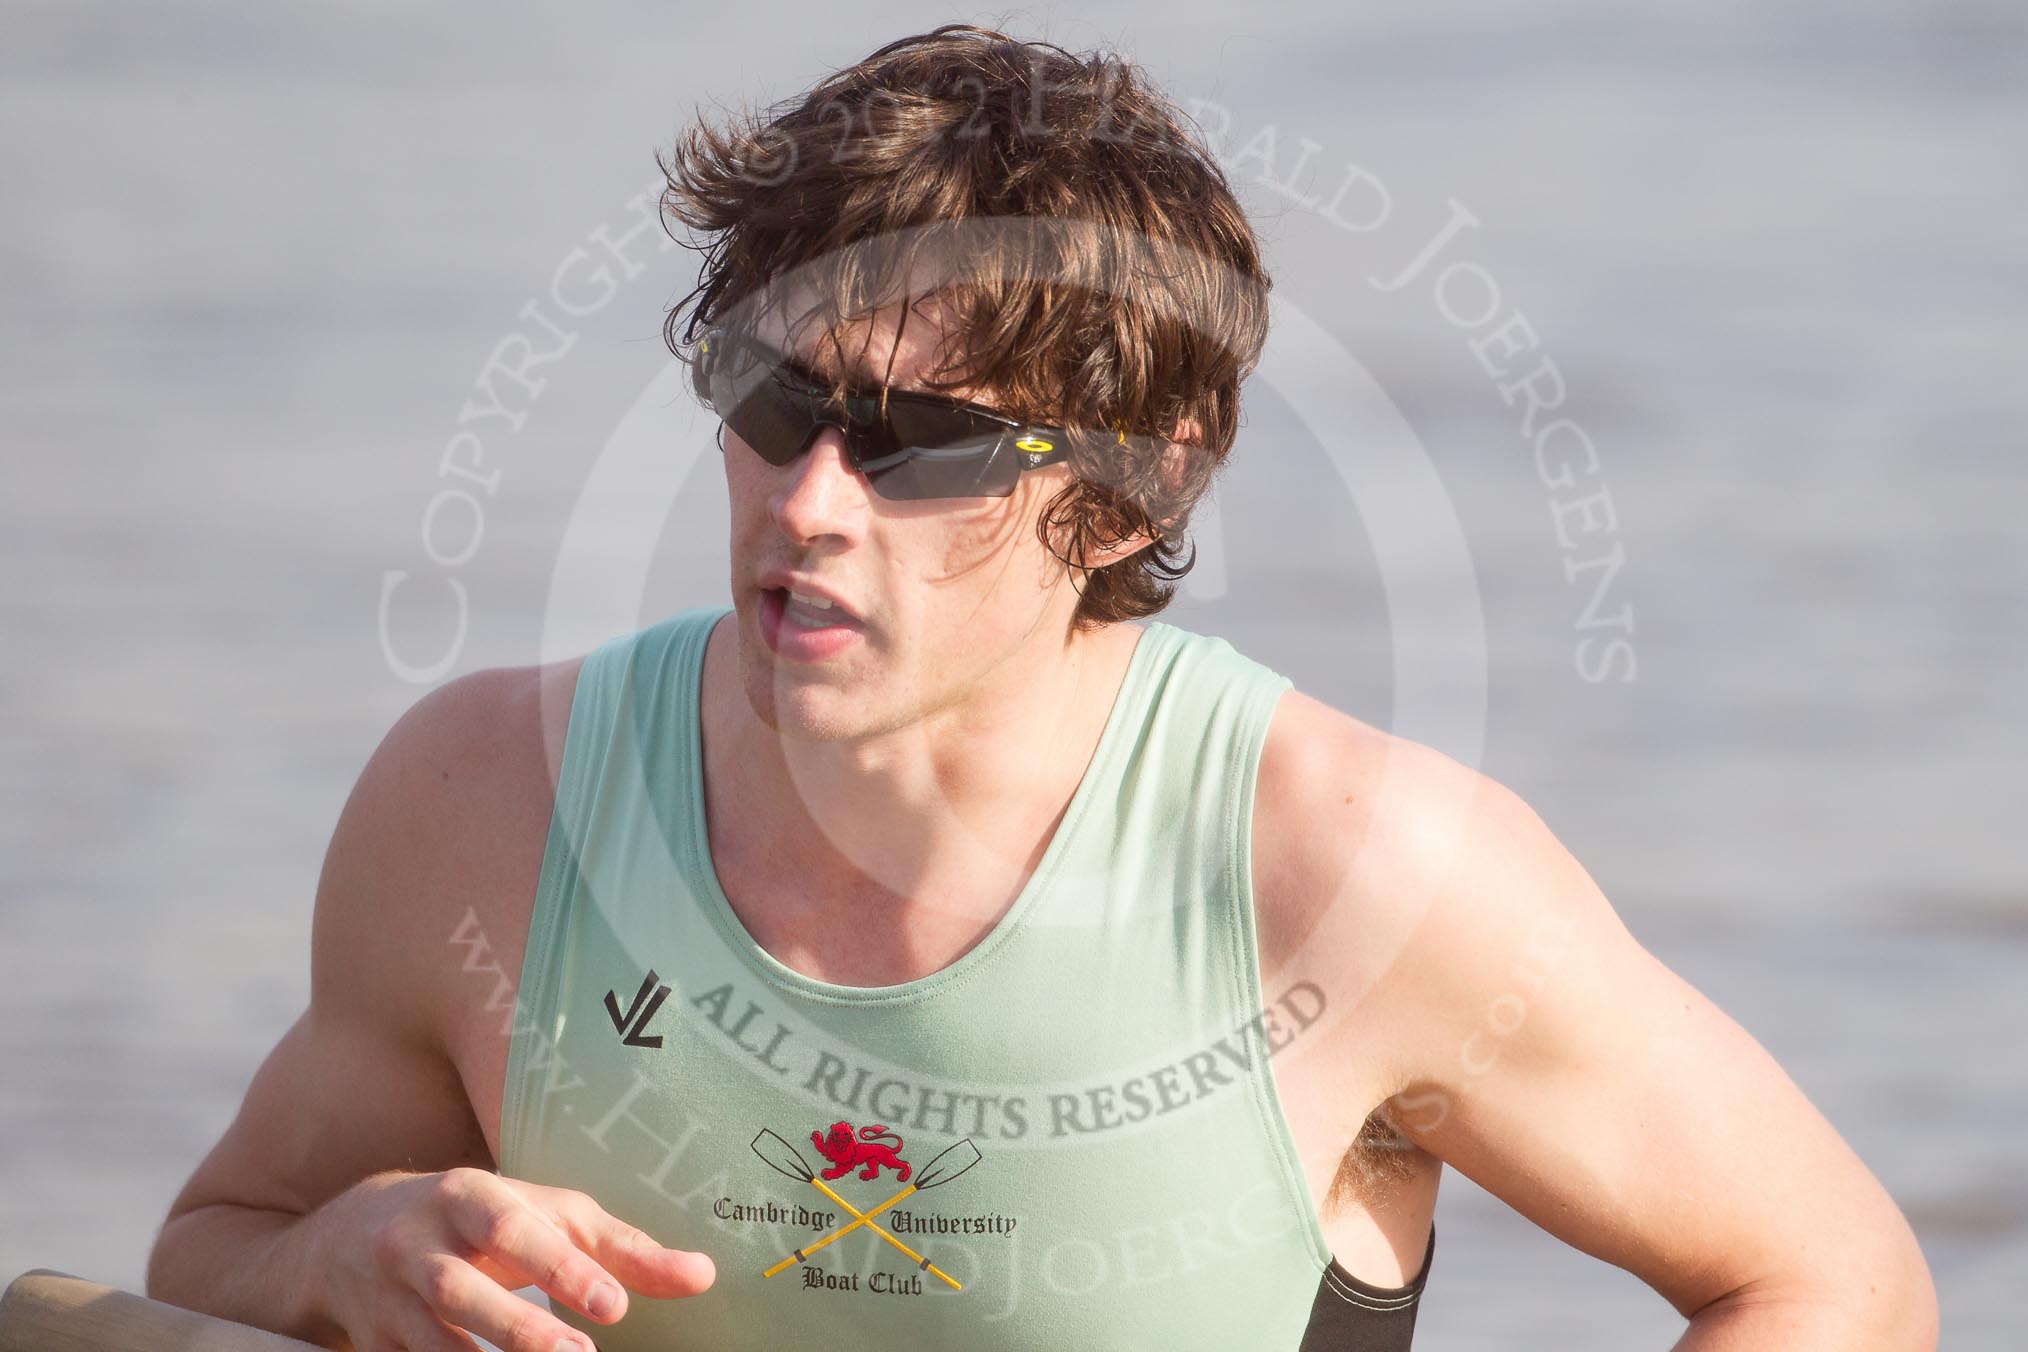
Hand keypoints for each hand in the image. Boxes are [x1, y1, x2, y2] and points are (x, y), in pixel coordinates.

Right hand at [317, 1167, 714, 1350]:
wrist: (352, 1234)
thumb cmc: (482, 1221)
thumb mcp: (548, 1218)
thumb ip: (621, 1249)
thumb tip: (703, 1277)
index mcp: (467, 1196)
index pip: (513, 1227)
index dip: (561, 1265)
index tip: (614, 1305)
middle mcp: (417, 1243)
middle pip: (461, 1287)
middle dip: (518, 1325)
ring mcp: (387, 1298)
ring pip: (429, 1338)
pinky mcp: (372, 1342)